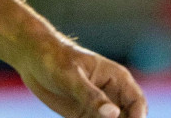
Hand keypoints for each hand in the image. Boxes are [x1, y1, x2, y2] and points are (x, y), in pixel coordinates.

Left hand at [13, 32, 146, 117]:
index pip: (137, 102)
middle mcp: (112, 95)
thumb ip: (91, 95)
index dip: (139, 117)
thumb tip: (113, 114)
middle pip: (128, 117)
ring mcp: (99, 107)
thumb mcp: (71, 76)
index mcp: (117, 78)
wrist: (31, 58)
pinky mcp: (85, 116)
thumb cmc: (53, 57)